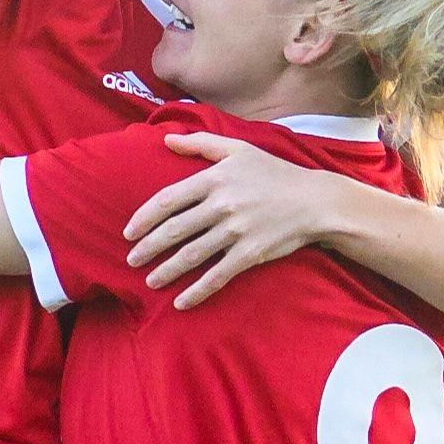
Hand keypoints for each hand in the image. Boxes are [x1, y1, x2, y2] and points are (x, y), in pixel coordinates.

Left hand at [125, 133, 345, 308]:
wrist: (315, 202)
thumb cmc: (274, 174)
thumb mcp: (239, 150)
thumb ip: (201, 144)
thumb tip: (167, 141)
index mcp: (215, 179)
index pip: (169, 200)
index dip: (144, 217)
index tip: (128, 232)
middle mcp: (222, 205)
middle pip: (175, 230)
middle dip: (148, 248)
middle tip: (130, 261)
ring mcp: (236, 231)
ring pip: (192, 255)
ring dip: (167, 271)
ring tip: (150, 281)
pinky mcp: (250, 253)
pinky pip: (218, 276)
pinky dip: (197, 291)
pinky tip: (181, 302)